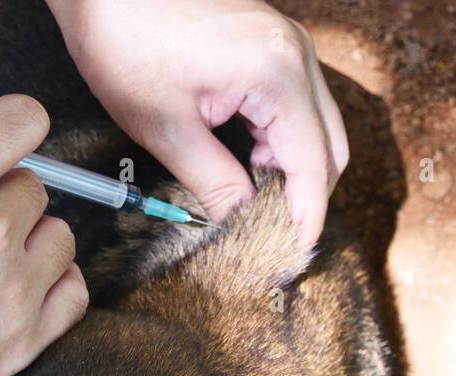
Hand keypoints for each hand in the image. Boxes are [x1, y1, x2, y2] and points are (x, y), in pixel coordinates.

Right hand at [0, 82, 87, 375]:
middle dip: (8, 198)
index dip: (12, 133)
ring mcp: (8, 289)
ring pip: (60, 240)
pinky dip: (55, 293)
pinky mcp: (19, 346)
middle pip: (40, 185)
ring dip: (32, 246)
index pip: (25, 119)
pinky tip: (13, 303)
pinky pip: (74, 298)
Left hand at [48, 0, 346, 246]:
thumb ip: (213, 181)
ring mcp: (288, 43)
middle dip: (306, 195)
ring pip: (318, 125)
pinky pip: (298, 103)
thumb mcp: (166, 127)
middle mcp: (295, 53)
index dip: (307, 215)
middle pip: (329, 146)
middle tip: (273, 236)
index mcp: (276, 73)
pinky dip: (283, 139)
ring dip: (294, 168)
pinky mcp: (272, 42)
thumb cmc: (125, 42)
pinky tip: (250, 162)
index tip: (295, 254)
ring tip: (256, 203)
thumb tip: (238, 223)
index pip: (313, 162)